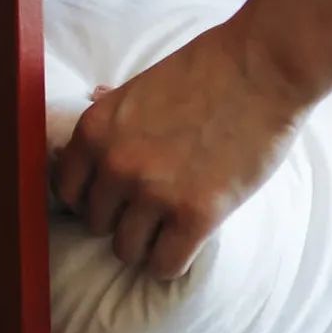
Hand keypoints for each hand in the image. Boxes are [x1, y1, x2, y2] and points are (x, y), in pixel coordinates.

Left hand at [54, 14, 308, 279]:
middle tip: (154, 208)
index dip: (93, 198)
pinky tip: (188, 241)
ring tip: (172, 225)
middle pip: (97, 225)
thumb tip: (92, 97)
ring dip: (149, 243)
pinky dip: (174, 261)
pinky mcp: (195, 215)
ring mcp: (154, 192)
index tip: (116, 198)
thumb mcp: (141, 84)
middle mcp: (115, 165)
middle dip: (123, 219)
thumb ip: (113, 106)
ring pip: (127, 251)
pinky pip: (165, 266)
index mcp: (95, 131)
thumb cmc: (208, 70)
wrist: (264, 66)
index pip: (67, 193)